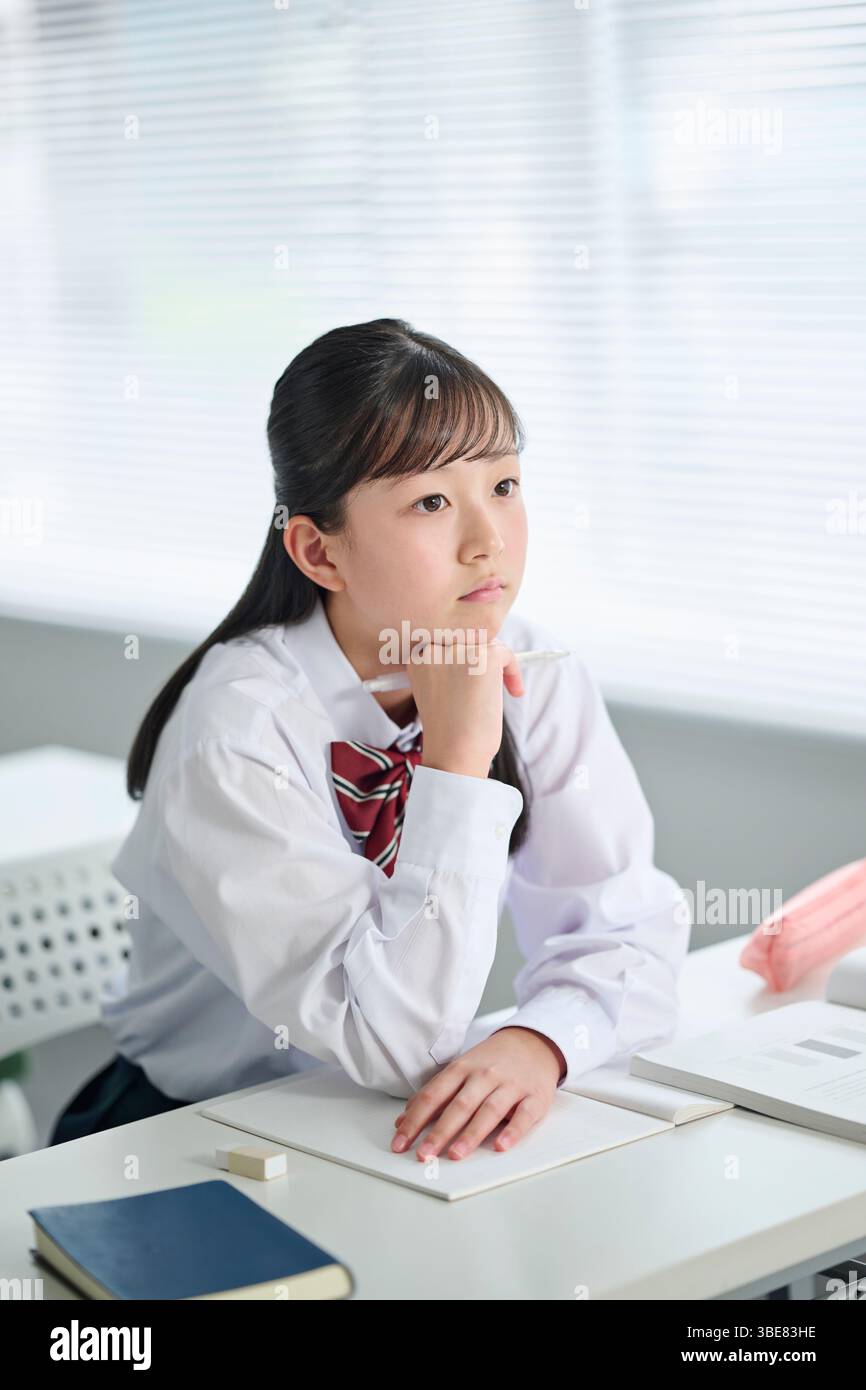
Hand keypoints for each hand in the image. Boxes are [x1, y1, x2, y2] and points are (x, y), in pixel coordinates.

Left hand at [390, 1027, 565, 1160]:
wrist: (534, 1043)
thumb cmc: (491, 1061)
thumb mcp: (460, 1069)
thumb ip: (434, 1094)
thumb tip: (403, 1120)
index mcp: (462, 1068)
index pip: (433, 1095)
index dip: (415, 1119)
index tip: (400, 1142)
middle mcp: (485, 1075)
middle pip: (459, 1105)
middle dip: (439, 1132)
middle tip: (423, 1154)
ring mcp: (511, 1085)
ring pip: (489, 1111)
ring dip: (471, 1134)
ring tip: (456, 1154)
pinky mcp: (535, 1097)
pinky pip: (524, 1116)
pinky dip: (513, 1132)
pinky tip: (500, 1146)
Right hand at [408, 633, 524, 778]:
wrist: (455, 754)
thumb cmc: (449, 732)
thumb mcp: (440, 693)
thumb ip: (451, 668)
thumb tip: (484, 648)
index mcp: (417, 658)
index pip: (447, 641)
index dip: (465, 657)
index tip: (474, 679)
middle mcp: (433, 649)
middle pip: (467, 637)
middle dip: (482, 657)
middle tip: (491, 684)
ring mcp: (457, 651)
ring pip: (486, 644)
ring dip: (497, 666)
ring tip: (500, 692)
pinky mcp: (482, 657)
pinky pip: (505, 653)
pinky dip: (513, 671)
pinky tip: (514, 692)